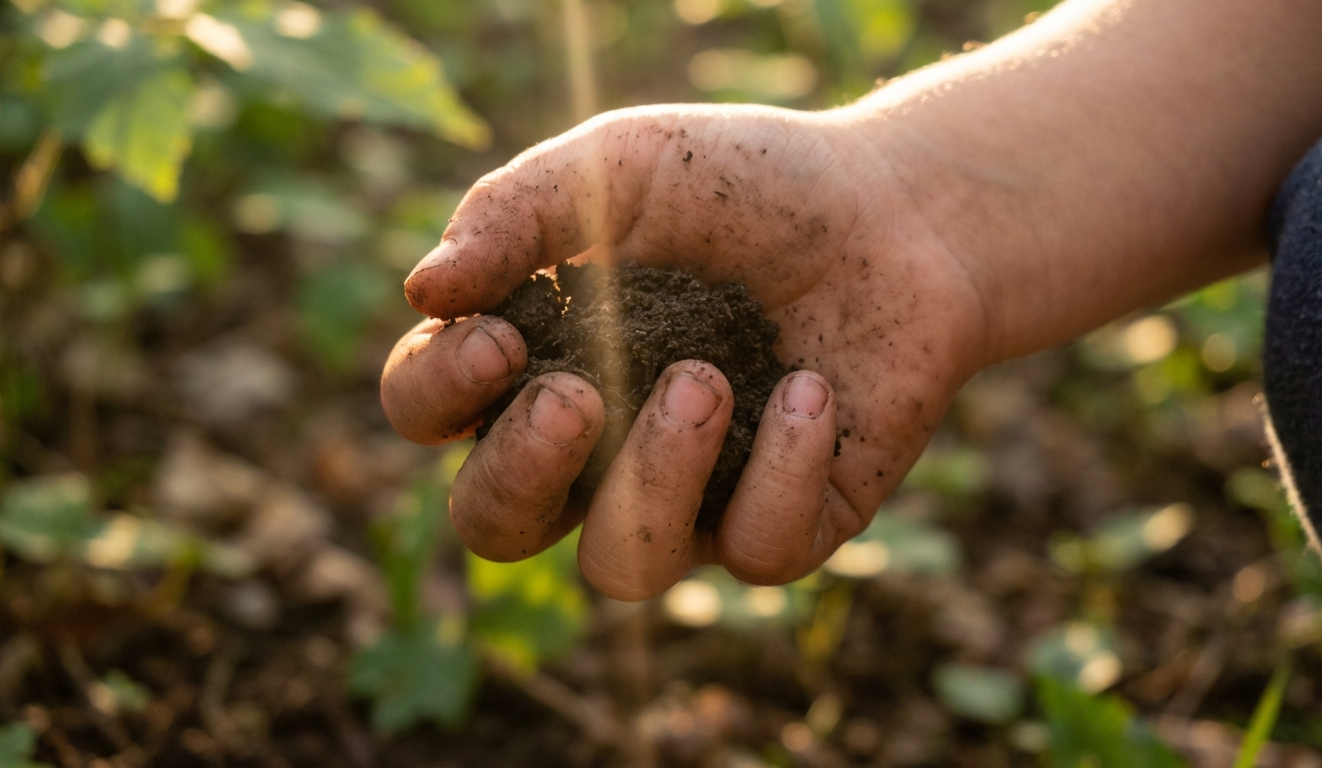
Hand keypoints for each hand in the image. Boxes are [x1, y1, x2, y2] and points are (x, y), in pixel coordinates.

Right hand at [381, 104, 990, 599]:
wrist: (895, 210)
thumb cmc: (743, 185)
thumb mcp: (620, 167)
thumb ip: (517, 213)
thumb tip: (425, 291)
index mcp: (533, 360)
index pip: (432, 414)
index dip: (439, 394)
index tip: (503, 335)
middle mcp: (593, 447)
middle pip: (495, 525)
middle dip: (521, 473)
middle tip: (577, 396)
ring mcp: (687, 498)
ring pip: (622, 566)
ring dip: (653, 480)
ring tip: (704, 379)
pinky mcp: (781, 523)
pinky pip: (757, 551)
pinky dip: (782, 470)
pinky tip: (812, 387)